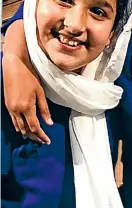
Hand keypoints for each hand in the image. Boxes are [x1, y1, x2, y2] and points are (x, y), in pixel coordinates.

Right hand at [2, 21, 52, 143]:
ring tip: (35, 137)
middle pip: (26, 129)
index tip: (47, 141)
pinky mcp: (7, 105)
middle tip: (42, 141)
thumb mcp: (40, 93)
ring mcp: (10, 108)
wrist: (14, 66)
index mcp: (26, 107)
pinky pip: (13, 120)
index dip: (41, 136)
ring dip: (27, 133)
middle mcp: (16, 110)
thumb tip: (49, 124)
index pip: (35, 127)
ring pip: (18, 126)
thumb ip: (44, 110)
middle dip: (34, 137)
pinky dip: (20, 126)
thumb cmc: (29, 76)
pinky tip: (25, 128)